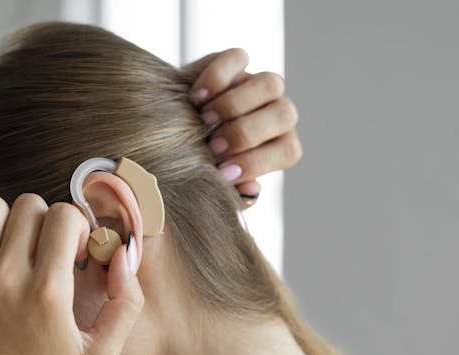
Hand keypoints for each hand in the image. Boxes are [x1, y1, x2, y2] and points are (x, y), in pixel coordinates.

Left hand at [0, 194, 144, 354]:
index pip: (63, 216)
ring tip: (17, 248)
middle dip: (46, 221)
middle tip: (48, 252)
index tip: (75, 254)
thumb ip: (126, 302)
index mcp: (48, 293)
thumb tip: (122, 254)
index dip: (77, 227)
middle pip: (28, 205)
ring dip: (10, 220)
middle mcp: (6, 279)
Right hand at [184, 48, 302, 206]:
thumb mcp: (214, 182)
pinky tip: (194, 97)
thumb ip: (233, 192)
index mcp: (279, 144)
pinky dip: (216, 77)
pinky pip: (238, 58)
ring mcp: (257, 84)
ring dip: (235, 104)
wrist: (169, 132)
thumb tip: (251, 189)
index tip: (223, 173)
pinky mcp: (234, 63)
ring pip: (270, 84)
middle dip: (247, 132)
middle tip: (213, 146)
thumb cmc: (198, 164)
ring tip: (203, 119)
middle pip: (285, 114)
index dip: (258, 163)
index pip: (288, 150)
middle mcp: (275, 112)